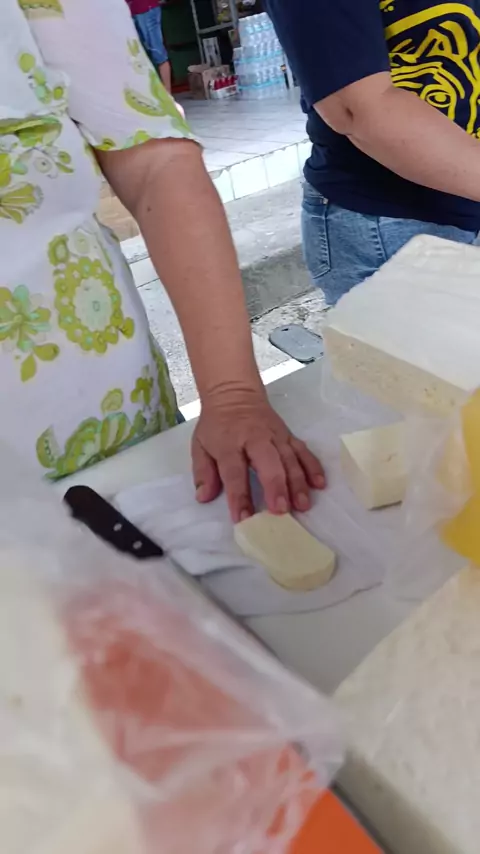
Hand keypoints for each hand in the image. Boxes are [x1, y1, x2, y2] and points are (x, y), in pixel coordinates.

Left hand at [191, 388, 325, 522]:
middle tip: (281, 510)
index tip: (242, 518)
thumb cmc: (217, 425)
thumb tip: (204, 497)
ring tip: (302, 505)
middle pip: (269, 463)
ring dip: (298, 483)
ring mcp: (275, 436)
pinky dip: (313, 466)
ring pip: (290, 459)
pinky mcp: (289, 435)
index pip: (234, 471)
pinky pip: (303, 451)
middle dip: (276, 486)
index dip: (238, 495)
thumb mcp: (199, 445)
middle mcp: (255, 439)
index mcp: (229, 443)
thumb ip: (203, 472)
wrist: (235, 393)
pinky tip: (319, 484)